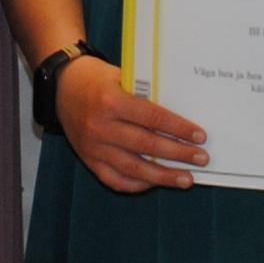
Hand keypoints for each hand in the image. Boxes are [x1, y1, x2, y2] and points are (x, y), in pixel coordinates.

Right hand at [56, 57, 208, 193]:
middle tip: (201, 158)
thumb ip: (145, 96)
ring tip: (186, 179)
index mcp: (111, 101)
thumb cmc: (97, 79)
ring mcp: (93, 146)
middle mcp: (100, 126)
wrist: (62, 86)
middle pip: (147, 145)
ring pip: (134, 167)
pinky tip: (155, 183)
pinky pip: (115, 179)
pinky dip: (137, 183)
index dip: (179, 129)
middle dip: (178, 154)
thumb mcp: (122, 78)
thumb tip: (180, 117)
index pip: (152, 118)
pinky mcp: (88, 159)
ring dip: (163, 176)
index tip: (200, 136)